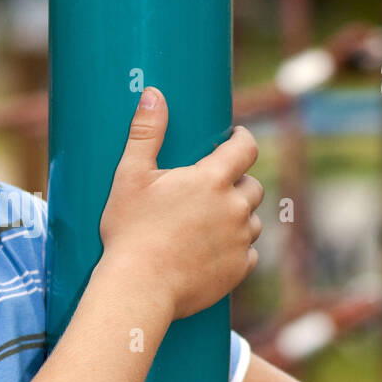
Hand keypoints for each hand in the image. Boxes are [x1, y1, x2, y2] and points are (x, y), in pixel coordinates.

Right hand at [99, 88, 263, 321]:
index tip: (234, 139)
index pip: (246, 148)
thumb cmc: (130, 231)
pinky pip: (248, 253)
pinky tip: (212, 251)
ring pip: (251, 220)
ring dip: (237, 217)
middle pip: (251, 186)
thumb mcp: (130, 176)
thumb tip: (153, 93)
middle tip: (211, 189)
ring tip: (209, 222)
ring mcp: (240, 240)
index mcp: (213, 179)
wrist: (138, 287)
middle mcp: (235, 207)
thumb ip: (145, 133)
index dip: (242, 140)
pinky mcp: (239, 270)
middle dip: (236, 183)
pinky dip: (235, 249)